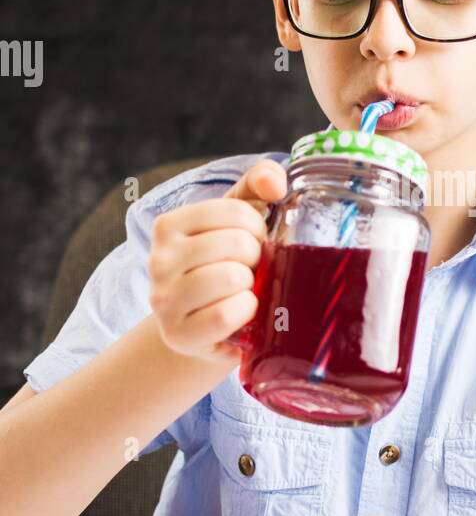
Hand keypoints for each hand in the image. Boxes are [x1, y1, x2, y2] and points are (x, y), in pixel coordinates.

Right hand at [147, 159, 287, 362]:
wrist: (203, 327)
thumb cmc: (223, 266)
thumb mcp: (236, 221)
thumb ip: (257, 185)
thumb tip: (276, 181)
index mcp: (169, 225)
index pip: (238, 212)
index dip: (258, 228)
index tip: (252, 241)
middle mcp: (159, 259)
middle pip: (237, 244)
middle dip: (257, 258)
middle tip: (250, 270)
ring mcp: (164, 298)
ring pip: (232, 278)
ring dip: (252, 286)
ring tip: (243, 290)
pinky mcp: (178, 333)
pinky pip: (226, 315)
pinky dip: (246, 312)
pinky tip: (241, 311)